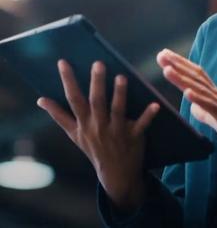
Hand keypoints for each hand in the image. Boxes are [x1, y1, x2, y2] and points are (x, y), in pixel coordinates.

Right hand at [37, 59, 159, 210]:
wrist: (115, 175)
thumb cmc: (94, 149)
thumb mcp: (74, 134)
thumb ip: (58, 116)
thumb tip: (40, 100)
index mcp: (84, 123)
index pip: (73, 98)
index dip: (67, 80)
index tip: (63, 62)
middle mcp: (98, 126)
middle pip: (96, 102)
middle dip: (97, 83)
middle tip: (98, 63)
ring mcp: (116, 132)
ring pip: (117, 110)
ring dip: (120, 94)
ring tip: (122, 77)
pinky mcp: (134, 136)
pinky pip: (141, 125)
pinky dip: (148, 115)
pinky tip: (155, 104)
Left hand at [156, 49, 216, 161]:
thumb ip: (206, 113)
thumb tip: (193, 108)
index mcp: (216, 97)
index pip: (196, 76)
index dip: (181, 65)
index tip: (166, 57)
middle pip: (196, 77)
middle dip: (177, 65)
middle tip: (161, 55)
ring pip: (200, 88)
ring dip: (183, 79)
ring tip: (167, 70)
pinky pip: (212, 107)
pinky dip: (199, 99)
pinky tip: (188, 93)